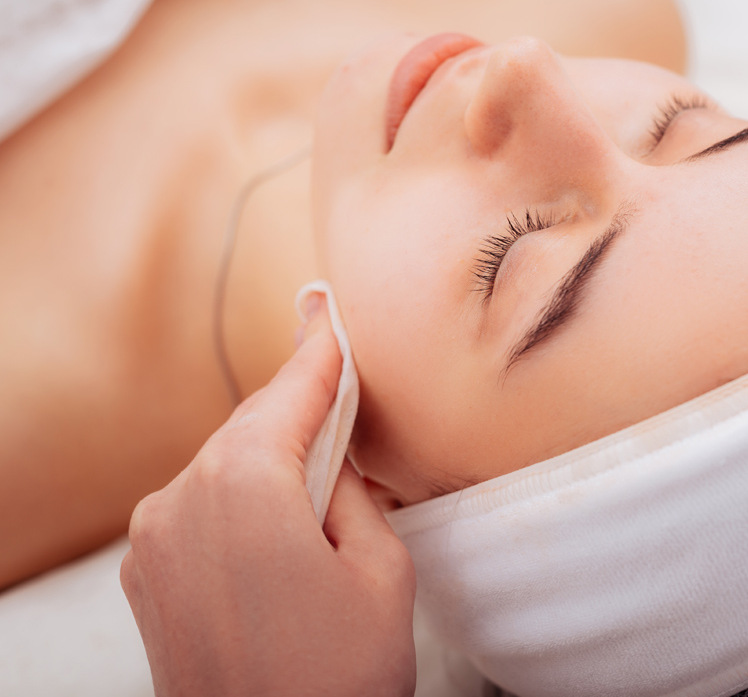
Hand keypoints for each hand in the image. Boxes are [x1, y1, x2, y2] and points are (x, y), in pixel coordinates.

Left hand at [121, 298, 415, 696]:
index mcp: (244, 485)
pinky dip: (241, 489)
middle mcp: (181, 497)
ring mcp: (153, 535)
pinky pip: (201, 500)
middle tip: (339, 378)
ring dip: (272, 450)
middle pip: (254, 422)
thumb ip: (353, 491)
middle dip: (300, 403)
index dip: (321, 350)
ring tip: (321, 459)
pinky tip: (278, 509)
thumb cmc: (338, 678)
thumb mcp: (380, 570)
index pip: (293, 392)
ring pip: (226, 459)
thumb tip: (330, 461)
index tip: (328, 310)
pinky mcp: (145, 571)